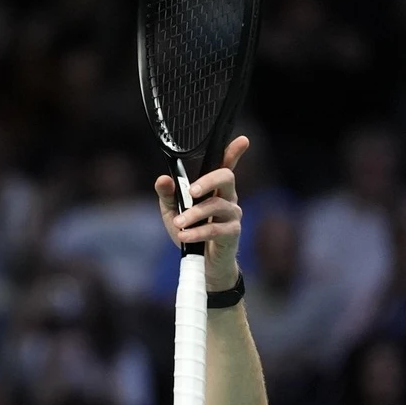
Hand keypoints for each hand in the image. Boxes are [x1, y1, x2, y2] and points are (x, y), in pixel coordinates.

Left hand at [155, 136, 247, 290]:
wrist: (201, 264)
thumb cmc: (190, 232)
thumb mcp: (172, 211)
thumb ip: (168, 194)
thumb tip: (163, 179)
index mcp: (215, 188)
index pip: (226, 166)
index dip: (234, 152)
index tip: (242, 140)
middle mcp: (228, 197)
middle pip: (226, 177)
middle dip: (208, 181)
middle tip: (191, 191)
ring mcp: (233, 214)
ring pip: (217, 205)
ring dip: (194, 214)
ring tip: (178, 223)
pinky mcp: (232, 233)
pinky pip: (214, 229)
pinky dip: (196, 232)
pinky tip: (183, 236)